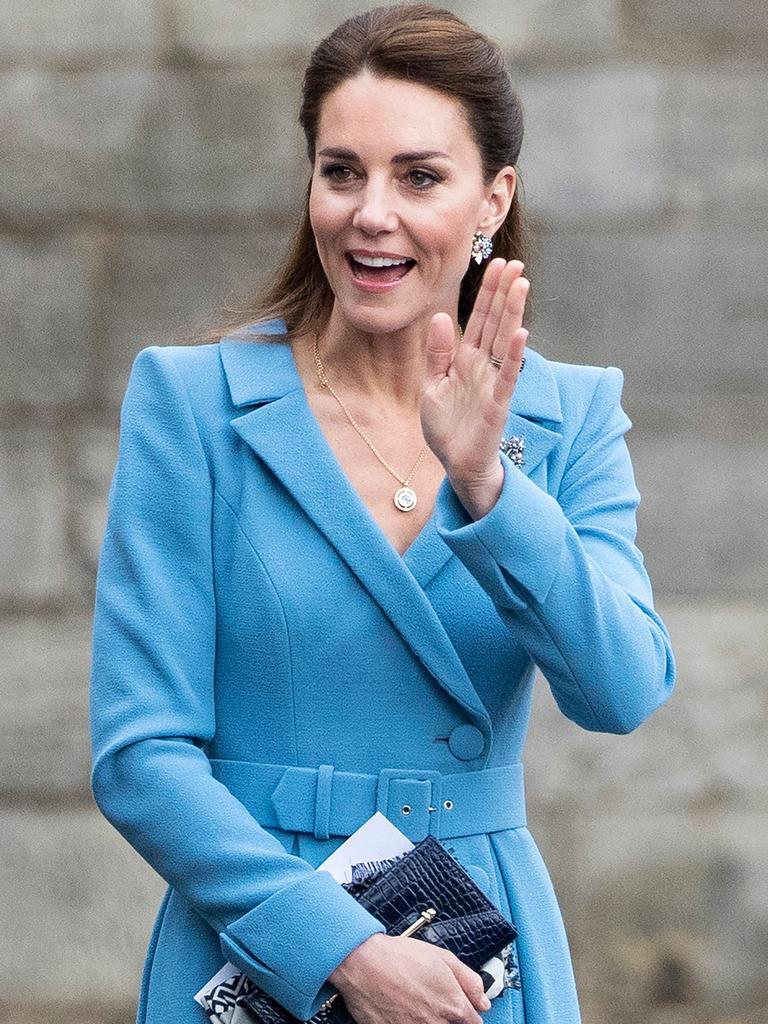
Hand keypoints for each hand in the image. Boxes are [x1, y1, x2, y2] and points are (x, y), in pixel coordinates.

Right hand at [328, 932, 490, 1023]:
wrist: (363, 964)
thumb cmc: (399, 957)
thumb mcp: (443, 957)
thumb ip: (469, 980)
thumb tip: (483, 1000)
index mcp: (453, 1006)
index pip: (475, 1023)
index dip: (469, 1013)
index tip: (461, 1008)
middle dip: (450, 1018)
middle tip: (433, 1002)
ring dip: (431, 1020)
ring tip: (417, 1006)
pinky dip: (410, 1023)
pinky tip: (405, 1012)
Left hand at [420, 258, 528, 516]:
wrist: (456, 465)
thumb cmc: (447, 428)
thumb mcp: (432, 385)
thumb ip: (437, 353)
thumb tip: (441, 317)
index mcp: (465, 361)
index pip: (479, 319)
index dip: (487, 292)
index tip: (496, 263)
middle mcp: (482, 367)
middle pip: (495, 322)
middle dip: (504, 292)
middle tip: (515, 260)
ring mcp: (492, 384)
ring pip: (504, 341)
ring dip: (513, 313)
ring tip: (521, 284)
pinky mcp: (497, 404)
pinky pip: (506, 376)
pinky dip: (512, 356)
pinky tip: (521, 333)